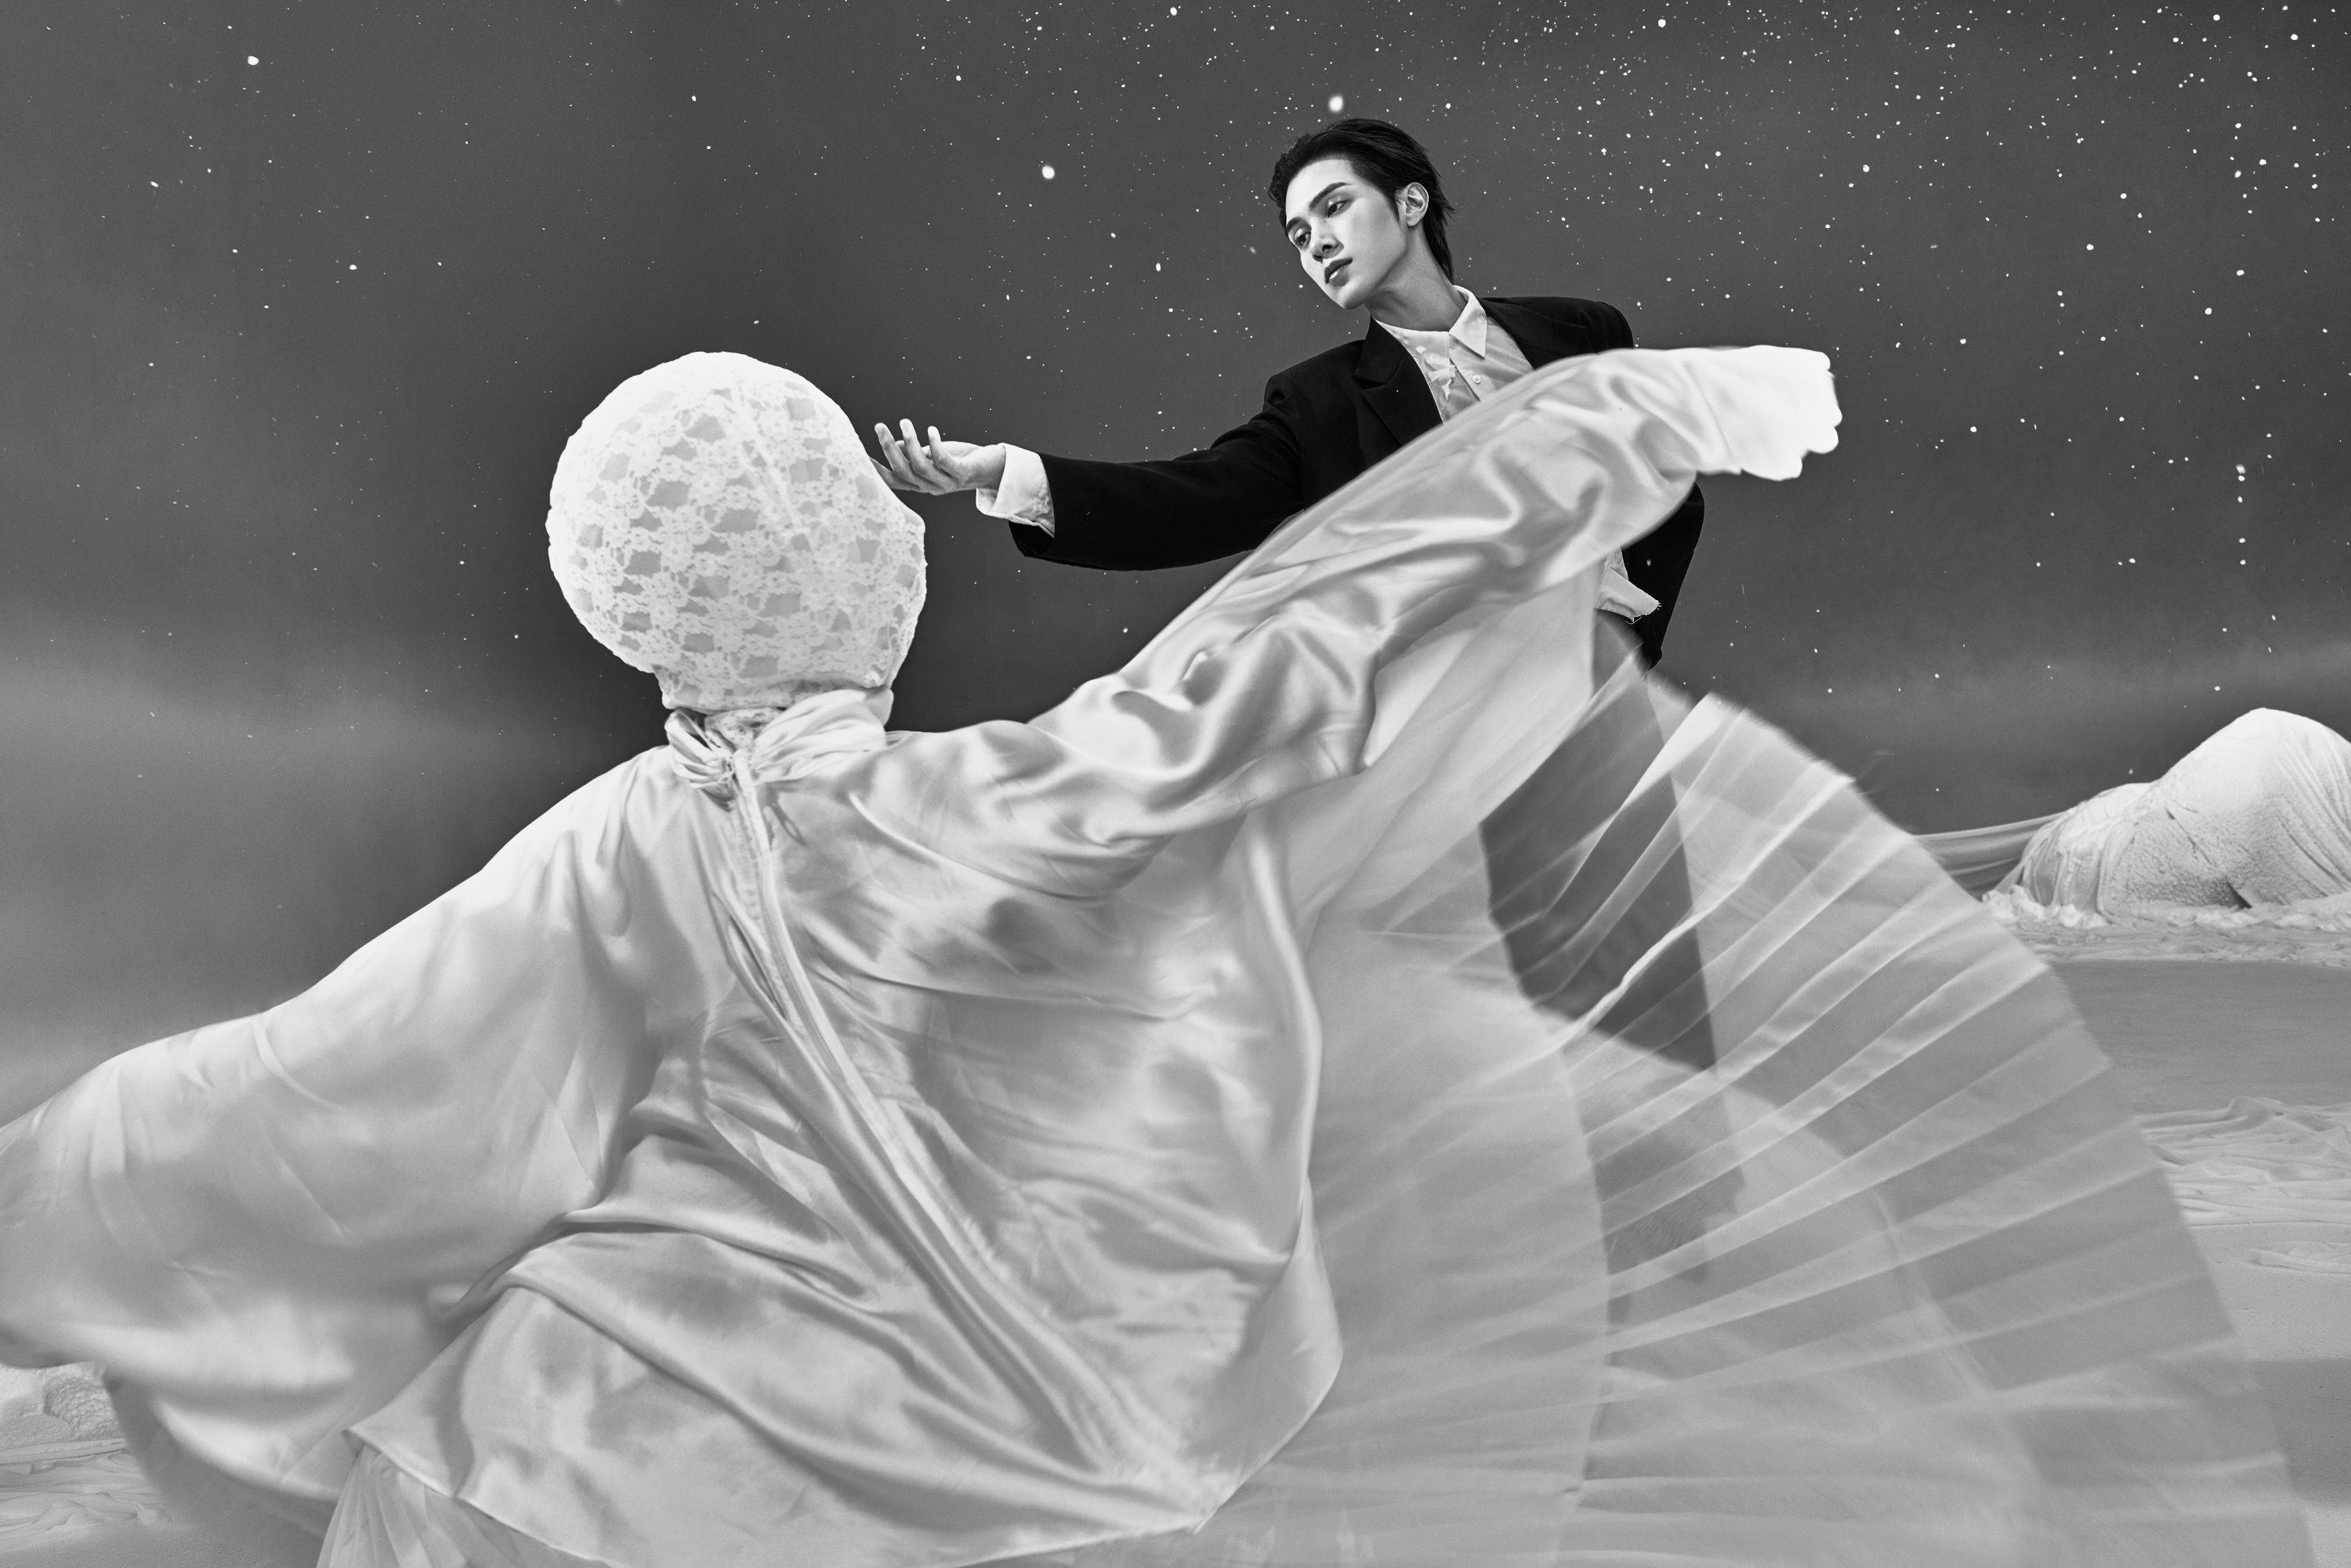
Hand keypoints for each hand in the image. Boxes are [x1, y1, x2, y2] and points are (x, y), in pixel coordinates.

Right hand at [871, 420, 1005, 494]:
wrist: (994, 470)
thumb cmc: (959, 460)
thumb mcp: (932, 457)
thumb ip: (913, 454)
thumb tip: (893, 445)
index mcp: (921, 484)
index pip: (893, 481)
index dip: (876, 471)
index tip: (859, 456)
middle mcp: (930, 487)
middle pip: (903, 471)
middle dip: (888, 448)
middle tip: (879, 426)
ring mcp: (946, 483)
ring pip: (920, 466)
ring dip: (910, 442)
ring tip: (904, 421)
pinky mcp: (962, 474)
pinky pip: (944, 461)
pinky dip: (935, 445)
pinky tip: (931, 430)